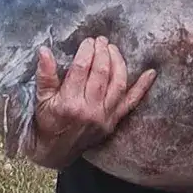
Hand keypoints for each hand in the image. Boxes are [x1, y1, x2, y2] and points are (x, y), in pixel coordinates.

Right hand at [25, 36, 156, 168]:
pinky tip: (151, 73)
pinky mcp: (113, 122)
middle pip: (102, 73)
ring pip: (118, 84)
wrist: (55, 153)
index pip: (82, 69)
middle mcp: (90, 110)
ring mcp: (104, 117)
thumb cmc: (46, 123)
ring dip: (118, 63)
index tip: (88, 41)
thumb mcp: (41, 99)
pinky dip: (142, 88)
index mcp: (69, 102)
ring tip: (113, 49)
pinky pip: (131, 103)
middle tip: (101, 40)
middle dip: (103, 53)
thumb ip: (44, 75)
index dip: (87, 51)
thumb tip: (44, 50)